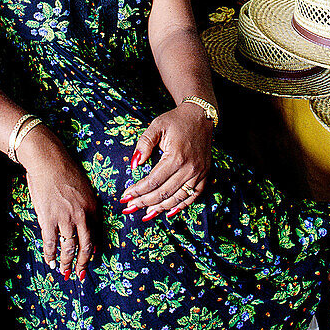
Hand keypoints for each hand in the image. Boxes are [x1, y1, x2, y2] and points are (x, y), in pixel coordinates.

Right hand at [19, 129, 96, 280]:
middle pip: (86, 245)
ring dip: (67, 263)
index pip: (96, 232)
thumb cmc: (64, 169)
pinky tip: (50, 262)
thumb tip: (80, 221)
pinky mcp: (49, 219)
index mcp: (93, 206)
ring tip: (64, 272)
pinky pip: (51, 243)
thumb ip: (84, 204)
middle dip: (83, 262)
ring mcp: (65, 218)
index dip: (94, 248)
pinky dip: (51, 255)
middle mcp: (82, 215)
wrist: (48, 160)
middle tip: (81, 273)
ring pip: (69, 248)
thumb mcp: (83, 187)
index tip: (92, 257)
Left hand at [120, 102, 213, 220]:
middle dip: (144, 203)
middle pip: (163, 193)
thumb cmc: (176, 120)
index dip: (137, 191)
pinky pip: (193, 196)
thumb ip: (144, 143)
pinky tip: (168, 211)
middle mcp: (189, 168)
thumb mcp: (157, 126)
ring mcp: (199, 173)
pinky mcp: (204, 174)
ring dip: (160, 208)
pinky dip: (180, 206)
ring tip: (145, 214)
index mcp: (176, 156)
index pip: (153, 181)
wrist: (200, 116)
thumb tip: (134, 164)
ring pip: (177, 198)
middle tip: (130, 207)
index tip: (125, 196)